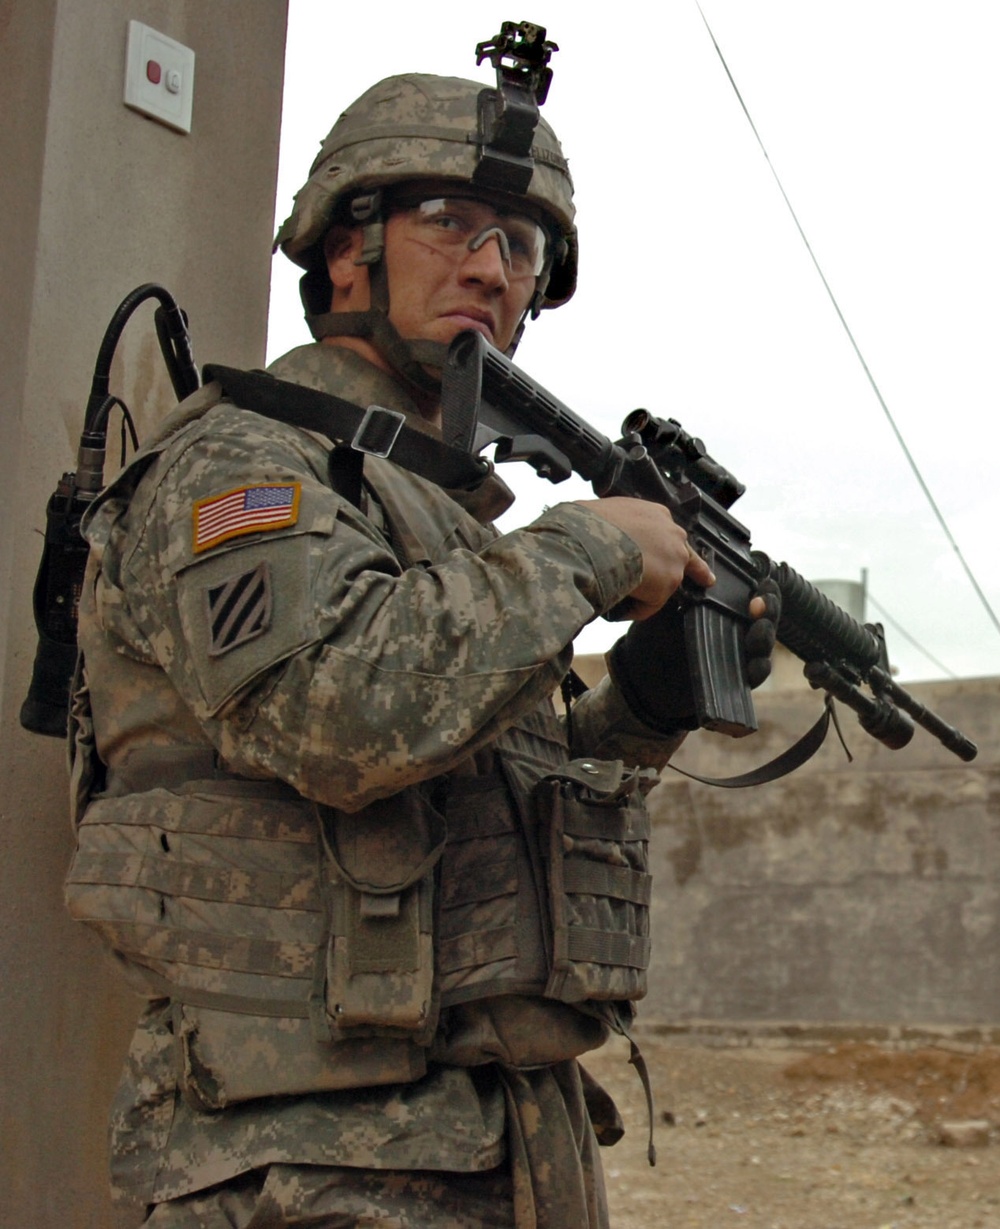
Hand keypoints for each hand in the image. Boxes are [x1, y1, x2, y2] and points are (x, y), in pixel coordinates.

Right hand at [576, 497, 715, 619]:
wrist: (590, 540)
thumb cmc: (587, 523)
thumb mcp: (601, 512)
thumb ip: (612, 523)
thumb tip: (595, 531)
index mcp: (656, 514)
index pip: (669, 532)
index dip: (668, 545)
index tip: (675, 552)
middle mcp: (672, 534)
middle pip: (685, 556)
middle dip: (695, 569)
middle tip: (707, 580)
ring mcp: (674, 559)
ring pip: (666, 583)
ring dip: (651, 593)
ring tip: (627, 600)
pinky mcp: (668, 583)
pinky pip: (651, 604)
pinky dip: (637, 609)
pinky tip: (620, 607)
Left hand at [606, 576, 782, 734]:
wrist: (647, 677)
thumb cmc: (658, 639)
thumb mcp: (666, 612)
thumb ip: (681, 593)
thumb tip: (689, 572)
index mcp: (727, 607)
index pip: (756, 593)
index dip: (764, 588)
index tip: (760, 584)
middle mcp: (741, 627)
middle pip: (768, 614)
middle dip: (769, 607)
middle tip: (757, 605)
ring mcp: (743, 653)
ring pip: (766, 642)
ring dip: (765, 633)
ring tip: (757, 627)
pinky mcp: (741, 679)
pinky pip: (758, 672)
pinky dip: (758, 667)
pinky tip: (753, 662)